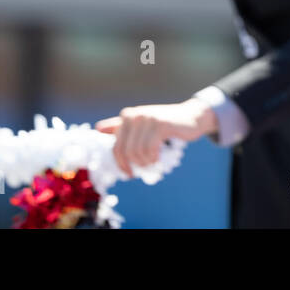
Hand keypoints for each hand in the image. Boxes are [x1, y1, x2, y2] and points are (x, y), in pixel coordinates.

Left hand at [95, 99, 215, 178]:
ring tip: (152, 162)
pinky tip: (157, 158)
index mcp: (127, 116)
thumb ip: (120, 126)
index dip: (121, 164)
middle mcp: (134, 115)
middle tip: (143, 170)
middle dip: (133, 165)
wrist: (191, 116)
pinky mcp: (160, 124)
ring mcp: (147, 118)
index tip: (128, 174)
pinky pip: (150, 149)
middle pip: (125, 151)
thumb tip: (98, 128)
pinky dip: (153, 158)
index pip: (116, 147)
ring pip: (137, 152)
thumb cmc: (164, 124)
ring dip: (145, 162)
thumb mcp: (141, 124)